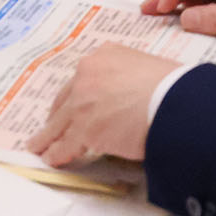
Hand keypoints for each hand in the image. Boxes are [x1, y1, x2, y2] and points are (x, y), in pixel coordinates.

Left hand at [28, 44, 176, 166]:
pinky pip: (66, 144)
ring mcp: (82, 102)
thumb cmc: (175, 87)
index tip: (73, 103)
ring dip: (48, 136)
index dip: (77, 95)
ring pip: (60, 122)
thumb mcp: (148, 68)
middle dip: (58, 114)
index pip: (83, 79)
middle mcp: (88, 74)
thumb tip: (133, 95)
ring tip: (39, 145)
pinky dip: (58, 153)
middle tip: (51, 124)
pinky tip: (53, 159)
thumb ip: (131, 78)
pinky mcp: (84, 129)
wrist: (175, 101)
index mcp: (104, 56)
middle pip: (66, 99)